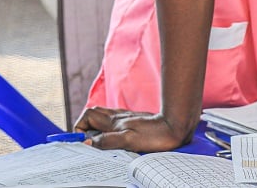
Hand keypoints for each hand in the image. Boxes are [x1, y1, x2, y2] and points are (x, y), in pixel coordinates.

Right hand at [74, 107, 193, 152]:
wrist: (176, 126)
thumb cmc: (155, 135)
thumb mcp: (129, 140)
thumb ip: (107, 141)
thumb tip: (86, 142)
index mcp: (115, 121)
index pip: (88, 115)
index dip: (80, 127)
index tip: (81, 141)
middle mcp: (118, 116)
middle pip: (93, 114)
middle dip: (86, 126)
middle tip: (89, 142)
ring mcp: (126, 117)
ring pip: (104, 117)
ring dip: (97, 127)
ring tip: (100, 142)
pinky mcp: (135, 120)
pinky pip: (115, 121)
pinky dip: (109, 128)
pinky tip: (116, 138)